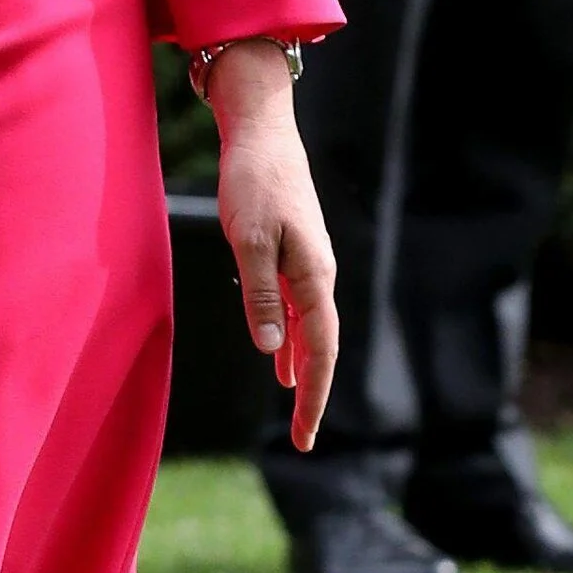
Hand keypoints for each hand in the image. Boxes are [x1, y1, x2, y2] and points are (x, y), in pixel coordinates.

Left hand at [198, 41, 338, 452]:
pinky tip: (281, 360)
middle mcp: (320, 275)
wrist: (261, 132)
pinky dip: (293, 341)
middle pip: (322, 348)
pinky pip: (300, 310)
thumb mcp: (249, 240)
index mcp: (314, 276)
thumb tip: (273, 350)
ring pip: (312, 330)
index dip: (314, 396)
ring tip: (296, 411)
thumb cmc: (252, 182)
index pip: (321, 351)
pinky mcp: (296, 253)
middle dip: (313, 394)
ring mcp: (310, 264)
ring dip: (305, 371)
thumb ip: (261, 295)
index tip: (306, 436)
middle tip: (304, 439)